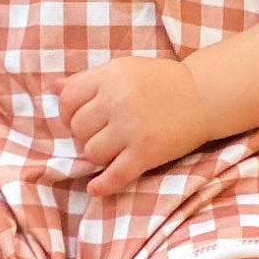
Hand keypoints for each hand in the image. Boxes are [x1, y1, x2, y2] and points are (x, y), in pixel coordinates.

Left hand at [57, 57, 209, 198]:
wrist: (204, 96)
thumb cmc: (161, 82)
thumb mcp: (123, 70)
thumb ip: (89, 79)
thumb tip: (54, 87)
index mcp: (110, 76)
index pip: (68, 100)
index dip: (68, 114)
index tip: (80, 120)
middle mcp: (117, 100)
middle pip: (78, 129)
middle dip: (85, 135)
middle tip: (102, 135)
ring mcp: (132, 128)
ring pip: (92, 153)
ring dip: (98, 155)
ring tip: (112, 150)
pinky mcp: (146, 152)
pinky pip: (115, 175)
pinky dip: (103, 185)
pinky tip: (96, 188)